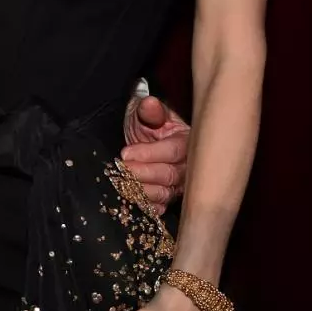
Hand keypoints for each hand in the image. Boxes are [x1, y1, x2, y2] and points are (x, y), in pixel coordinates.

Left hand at [121, 94, 189, 212]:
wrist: (143, 137)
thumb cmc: (148, 124)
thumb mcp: (146, 112)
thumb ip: (149, 110)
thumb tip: (149, 103)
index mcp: (188, 141)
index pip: (172, 151)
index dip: (149, 153)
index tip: (126, 152)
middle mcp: (188, 166)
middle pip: (170, 175)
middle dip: (143, 173)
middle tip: (123, 169)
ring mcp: (180, 184)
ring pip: (165, 193)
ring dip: (143, 191)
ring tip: (125, 186)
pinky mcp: (169, 197)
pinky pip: (161, 207)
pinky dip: (148, 206)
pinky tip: (134, 202)